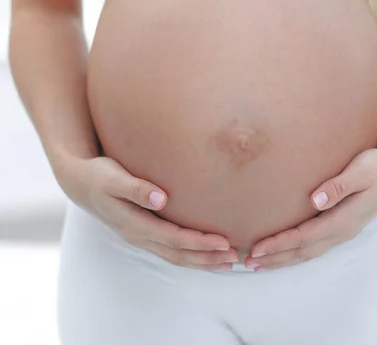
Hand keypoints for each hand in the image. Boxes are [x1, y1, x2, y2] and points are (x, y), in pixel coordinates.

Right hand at [56, 154, 238, 270]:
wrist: (80, 182)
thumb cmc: (99, 175)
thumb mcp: (113, 178)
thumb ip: (136, 188)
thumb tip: (160, 199)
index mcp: (135, 224)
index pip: (174, 239)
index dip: (200, 243)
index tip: (224, 242)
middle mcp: (139, 235)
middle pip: (178, 254)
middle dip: (207, 258)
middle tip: (235, 258)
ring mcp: (140, 236)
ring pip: (175, 256)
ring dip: (201, 261)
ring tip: (227, 263)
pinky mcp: (143, 231)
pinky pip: (170, 249)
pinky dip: (190, 254)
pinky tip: (205, 252)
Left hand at [244, 146, 376, 270]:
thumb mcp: (361, 171)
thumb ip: (338, 186)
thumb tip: (315, 201)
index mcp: (344, 219)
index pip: (304, 237)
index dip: (279, 244)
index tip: (257, 249)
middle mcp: (343, 230)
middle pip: (303, 251)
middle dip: (276, 258)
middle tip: (248, 263)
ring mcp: (344, 230)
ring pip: (309, 252)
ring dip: (284, 259)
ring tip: (260, 264)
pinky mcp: (342, 225)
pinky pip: (315, 246)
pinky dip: (296, 252)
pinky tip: (285, 252)